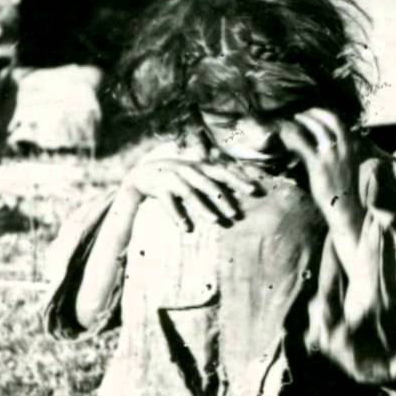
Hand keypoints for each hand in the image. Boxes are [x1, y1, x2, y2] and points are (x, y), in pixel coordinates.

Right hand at [121, 151, 265, 230]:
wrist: (142, 173)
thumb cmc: (176, 174)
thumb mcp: (195, 171)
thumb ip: (214, 178)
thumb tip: (240, 186)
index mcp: (199, 166)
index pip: (222, 172)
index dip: (238, 180)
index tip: (254, 190)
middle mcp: (187, 170)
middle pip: (208, 184)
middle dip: (222, 198)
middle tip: (235, 214)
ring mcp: (172, 178)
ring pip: (190, 193)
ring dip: (203, 207)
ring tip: (215, 221)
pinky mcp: (158, 188)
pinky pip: (169, 203)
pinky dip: (178, 216)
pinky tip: (186, 228)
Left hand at [276, 109, 364, 236]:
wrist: (345, 208)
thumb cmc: (343, 190)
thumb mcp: (347, 166)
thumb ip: (340, 153)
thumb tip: (325, 143)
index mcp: (351, 148)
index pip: (340, 123)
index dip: (326, 114)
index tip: (314, 112)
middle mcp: (343, 149)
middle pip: (330, 121)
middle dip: (315, 113)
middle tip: (302, 113)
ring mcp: (331, 157)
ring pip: (318, 129)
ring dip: (305, 121)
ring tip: (294, 120)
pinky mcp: (318, 166)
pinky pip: (304, 145)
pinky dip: (295, 137)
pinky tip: (288, 137)